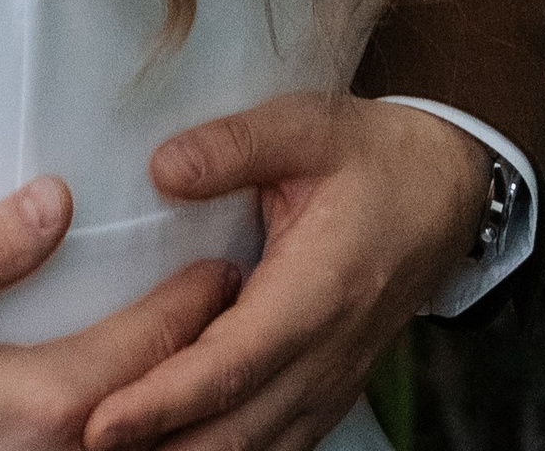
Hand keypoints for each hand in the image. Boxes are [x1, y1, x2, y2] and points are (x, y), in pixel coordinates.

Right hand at [0, 177, 239, 450]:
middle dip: (208, 345)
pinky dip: (149, 438)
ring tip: (210, 350)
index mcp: (49, 401)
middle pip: (167, 397)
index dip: (198, 298)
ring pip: (151, 446)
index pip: (153, 341)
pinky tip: (151, 413)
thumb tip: (58, 196)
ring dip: (183, 397)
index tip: (228, 260)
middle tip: (237, 296)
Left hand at [80, 99, 488, 450]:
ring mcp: (331, 383)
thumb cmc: (371, 157)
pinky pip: (275, 444)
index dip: (163, 400)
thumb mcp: (306, 125)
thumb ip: (233, 144)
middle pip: (236, 431)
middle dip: (159, 450)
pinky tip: (174, 447)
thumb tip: (161, 169)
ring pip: (255, 449)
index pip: (230, 366)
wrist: (444, 194)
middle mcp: (326, 356)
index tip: (101, 421)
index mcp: (317, 292)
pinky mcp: (328, 392)